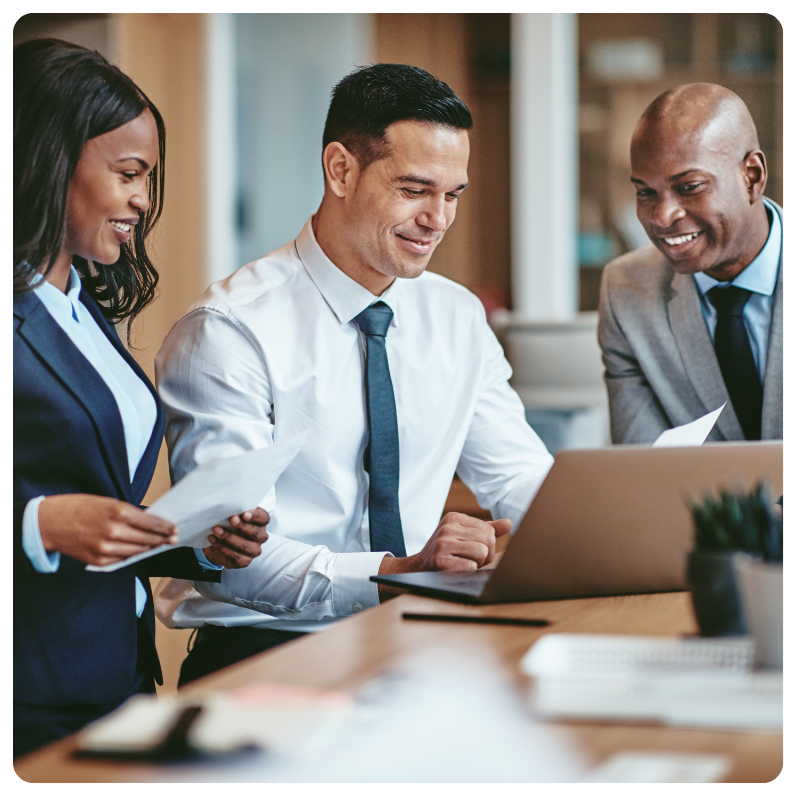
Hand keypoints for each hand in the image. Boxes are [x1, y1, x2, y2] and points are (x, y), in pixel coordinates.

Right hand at [38, 494, 177, 566]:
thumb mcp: (108, 502)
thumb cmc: (80, 508)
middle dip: (162, 539)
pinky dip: (130, 555)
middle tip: (172, 538)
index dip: (166, 527)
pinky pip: (122, 560)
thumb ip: (129, 513)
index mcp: (118, 512)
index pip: (151, 523)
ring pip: (137, 551)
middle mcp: (114, 531)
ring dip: (149, 548)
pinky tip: (137, 551)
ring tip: (157, 544)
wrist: (50, 523)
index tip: (174, 528)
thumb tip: (150, 521)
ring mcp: (106, 548)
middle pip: (148, 539)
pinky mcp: (98, 560)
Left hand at [203, 507, 269, 568]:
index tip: (244, 514)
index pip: (264, 518)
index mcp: (260, 522)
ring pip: (245, 545)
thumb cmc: (227, 525)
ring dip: (229, 537)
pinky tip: (213, 540)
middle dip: (242, 526)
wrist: (217, 542)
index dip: (255, 516)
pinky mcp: (244, 561)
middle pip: (256, 533)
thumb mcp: (232, 515)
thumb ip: (234, 511)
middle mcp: (260, 537)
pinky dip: (222, 547)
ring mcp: (254, 550)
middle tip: (231, 519)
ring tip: (216, 530)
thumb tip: (228, 506)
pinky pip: (235, 556)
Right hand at [377, 513, 511, 599]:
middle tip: (469, 559)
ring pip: (482, 553)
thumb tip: (509, 523)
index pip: (489, 530)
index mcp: (454, 517)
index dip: (487, 545)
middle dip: (485, 555)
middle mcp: (448, 527)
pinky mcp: (440, 561)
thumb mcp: (463, 535)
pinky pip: (471, 567)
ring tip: (462, 563)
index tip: (472, 549)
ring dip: (477, 564)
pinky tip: (455, 570)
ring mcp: (443, 544)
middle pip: (488, 541)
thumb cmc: (447, 552)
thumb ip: (486, 529)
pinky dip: (467, 572)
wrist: (418, 568)